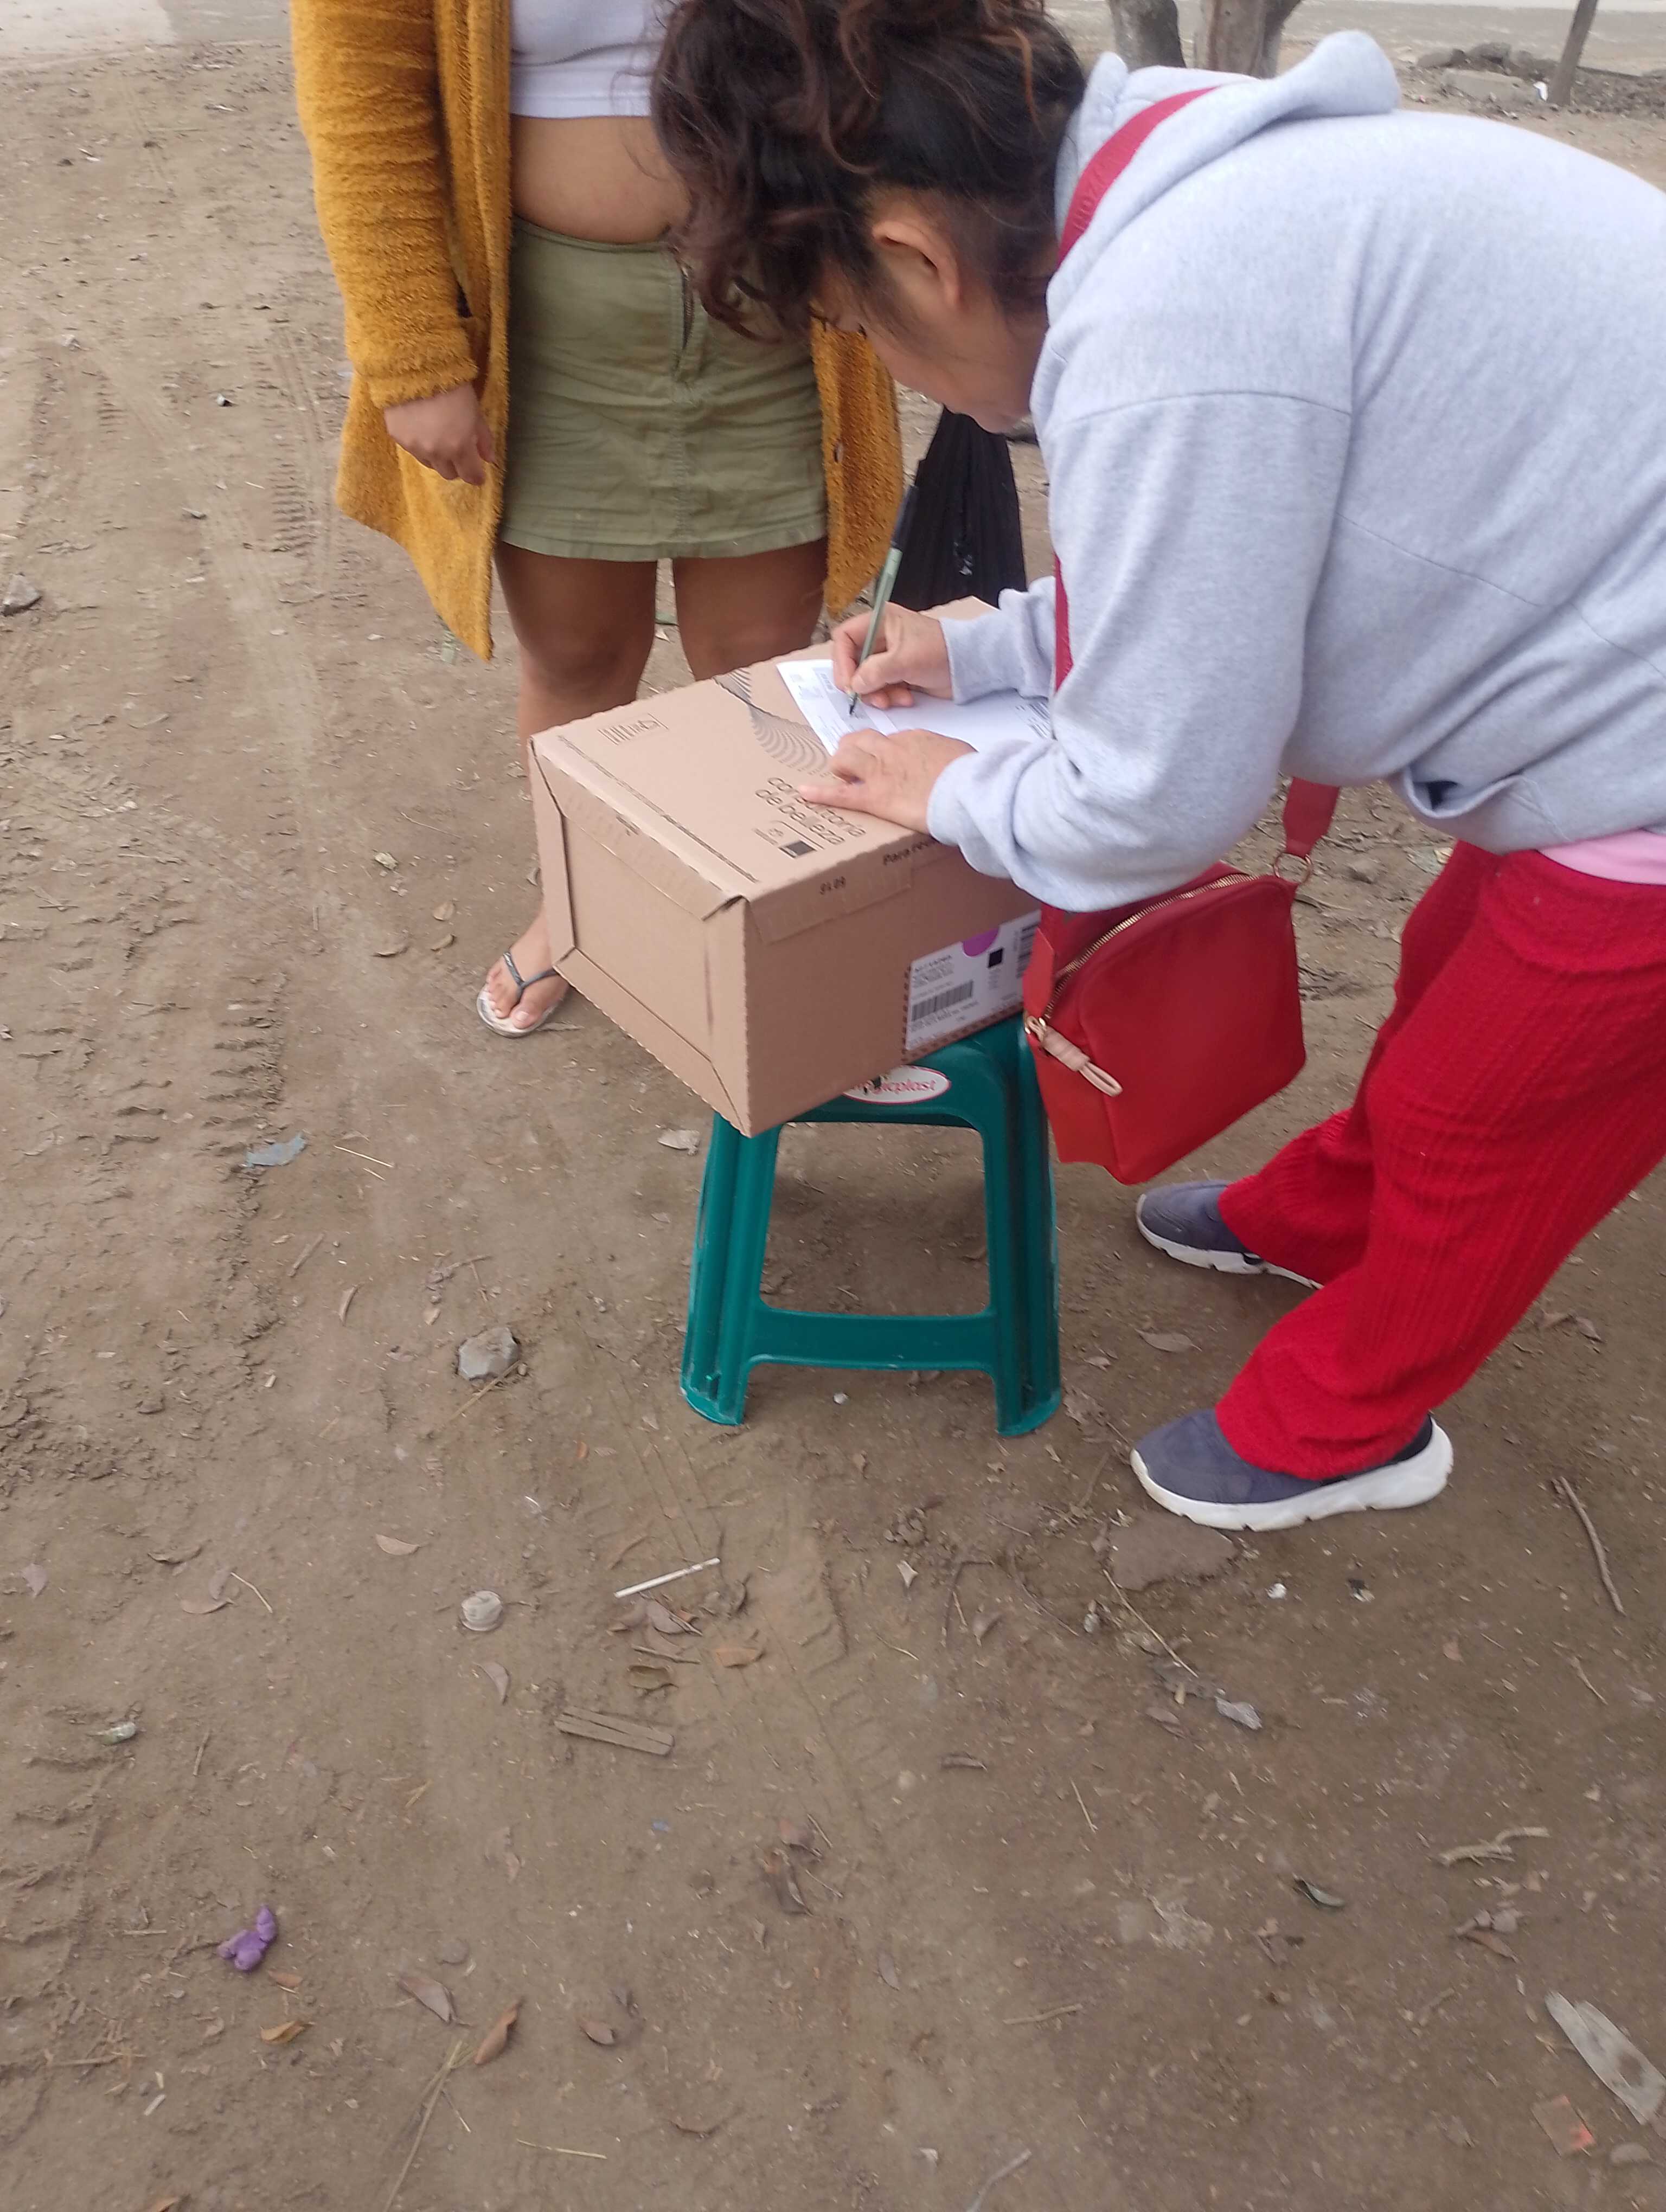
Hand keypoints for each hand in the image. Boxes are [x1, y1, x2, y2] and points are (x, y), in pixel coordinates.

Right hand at [383, 383, 494, 484]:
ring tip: (438, 440)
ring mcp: (414, 447)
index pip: (469, 475)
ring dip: (437, 457)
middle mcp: (436, 453)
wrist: (416, 367)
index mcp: (459, 447)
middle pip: (448, 473)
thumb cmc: (453, 386)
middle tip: (459, 454)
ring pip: (429, 464)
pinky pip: (412, 450)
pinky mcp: (397, 437)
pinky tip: (421, 429)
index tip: (479, 474)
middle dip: (456, 467)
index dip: (476, 476)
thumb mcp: (475, 411)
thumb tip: (488, 459)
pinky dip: (420, 445)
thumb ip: (483, 439)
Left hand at [800, 726, 971, 831]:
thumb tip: (946, 761)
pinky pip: (841, 793)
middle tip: (854, 767)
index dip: (881, 752)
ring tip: (842, 778)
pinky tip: (804, 793)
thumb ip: (943, 755)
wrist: (967, 788)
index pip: (886, 740)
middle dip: (851, 752)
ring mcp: (880, 772)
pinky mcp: (875, 797)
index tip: (886, 762)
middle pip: (858, 741)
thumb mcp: (958, 754)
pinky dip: (821, 793)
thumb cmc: (970, 774)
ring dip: (840, 768)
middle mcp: (890, 749)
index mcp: (912, 738)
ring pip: (844, 759)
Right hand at [828, 603, 951, 711]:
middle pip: (852, 662)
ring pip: (865, 679)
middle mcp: (880, 638)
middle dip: (860, 683)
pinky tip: (906, 699)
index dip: (842, 661)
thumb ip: (875, 672)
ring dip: (877, 694)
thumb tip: (855, 685)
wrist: (968, 666)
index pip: (844, 638)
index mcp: (880, 622)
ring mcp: (888, 658)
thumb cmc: (940, 651)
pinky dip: (889, 697)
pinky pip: (881, 689)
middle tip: (868, 697)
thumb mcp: (905, 660)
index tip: (849, 683)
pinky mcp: (897, 674)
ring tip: (893, 700)